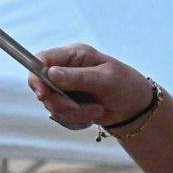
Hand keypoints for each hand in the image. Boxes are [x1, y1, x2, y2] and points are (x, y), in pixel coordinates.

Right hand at [30, 44, 151, 131]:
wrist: (135, 107)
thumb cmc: (125, 85)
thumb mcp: (105, 79)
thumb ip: (77, 77)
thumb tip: (50, 73)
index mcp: (74, 55)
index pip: (42, 59)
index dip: (36, 76)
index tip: (43, 94)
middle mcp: (66, 69)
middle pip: (42, 86)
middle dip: (60, 102)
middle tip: (77, 108)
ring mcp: (65, 87)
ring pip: (52, 103)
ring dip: (73, 112)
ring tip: (96, 109)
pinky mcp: (68, 102)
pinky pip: (61, 114)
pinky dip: (76, 118)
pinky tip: (94, 113)